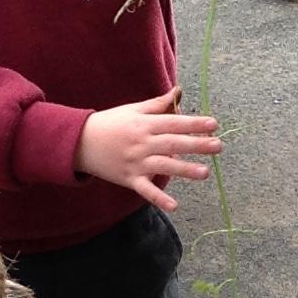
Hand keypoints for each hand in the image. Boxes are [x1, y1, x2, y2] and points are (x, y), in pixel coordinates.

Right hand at [75, 90, 220, 210]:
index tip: (213, 124)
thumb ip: (157, 104)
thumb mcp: (133, 110)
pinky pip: (146, 190)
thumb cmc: (110, 124)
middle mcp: (141, 143)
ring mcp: (135, 163)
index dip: (194, 123)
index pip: (173, 123)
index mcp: (144, 124)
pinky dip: (159, 198)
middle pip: (173, 143)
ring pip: (163, 166)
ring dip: (184, 170)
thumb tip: (178, 91)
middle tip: (218, 146)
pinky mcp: (129, 179)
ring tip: (205, 173)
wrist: (79, 142)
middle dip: (196, 145)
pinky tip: (175, 206)